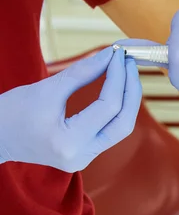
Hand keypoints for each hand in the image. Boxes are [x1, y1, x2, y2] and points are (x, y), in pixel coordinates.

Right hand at [0, 47, 141, 171]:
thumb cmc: (9, 113)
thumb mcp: (45, 89)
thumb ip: (81, 73)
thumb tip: (109, 56)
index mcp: (69, 141)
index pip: (108, 107)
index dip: (118, 78)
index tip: (118, 55)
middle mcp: (82, 156)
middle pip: (123, 123)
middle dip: (131, 91)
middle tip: (129, 64)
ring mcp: (85, 159)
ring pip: (120, 129)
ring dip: (127, 101)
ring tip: (126, 74)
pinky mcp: (85, 156)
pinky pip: (109, 132)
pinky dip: (116, 111)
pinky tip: (117, 91)